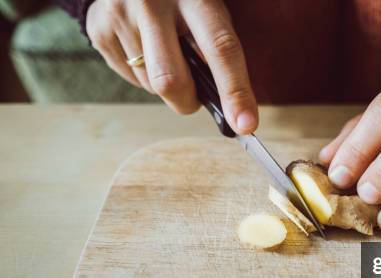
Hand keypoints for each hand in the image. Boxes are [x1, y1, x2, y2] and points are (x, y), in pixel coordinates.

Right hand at [86, 0, 257, 133]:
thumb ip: (217, 51)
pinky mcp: (98, 28)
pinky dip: (145, 76)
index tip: (245, 125)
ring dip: (166, 87)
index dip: (235, 91)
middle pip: (171, 80)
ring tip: (166, 54)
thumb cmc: (183, 0)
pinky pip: (130, 78)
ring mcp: (120, 14)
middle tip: (195, 98)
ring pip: (151, 85)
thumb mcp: (207, 11)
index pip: (220, 49)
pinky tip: (145, 48)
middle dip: (188, 102)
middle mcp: (153, 2)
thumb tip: (229, 109)